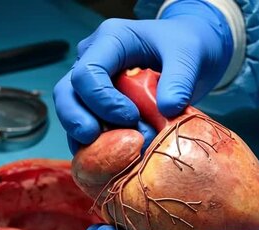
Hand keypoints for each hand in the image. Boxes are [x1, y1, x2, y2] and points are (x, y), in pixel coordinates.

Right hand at [53, 0, 232, 153]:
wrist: (191, 53)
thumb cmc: (186, 47)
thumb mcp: (189, 55)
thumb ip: (180, 79)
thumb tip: (167, 109)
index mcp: (110, 40)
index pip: (87, 72)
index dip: (103, 101)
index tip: (132, 117)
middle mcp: (93, 59)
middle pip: (66, 93)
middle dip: (77, 121)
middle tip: (97, 141)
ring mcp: (93, 83)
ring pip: (71, 113)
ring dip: (89, 139)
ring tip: (115, 155)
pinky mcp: (99, 105)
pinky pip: (87, 128)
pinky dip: (97, 147)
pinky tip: (116, 161)